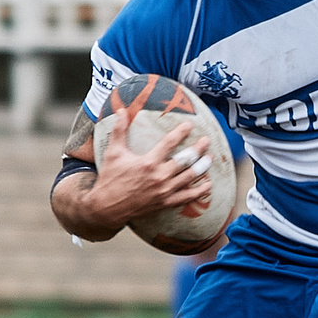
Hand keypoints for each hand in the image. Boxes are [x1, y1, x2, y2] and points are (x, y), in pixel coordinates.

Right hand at [90, 120, 213, 225]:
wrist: (106, 208)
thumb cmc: (110, 178)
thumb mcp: (113, 152)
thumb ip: (119, 130)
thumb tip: (122, 109)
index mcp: (148, 162)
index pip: (169, 143)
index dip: (181, 132)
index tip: (190, 125)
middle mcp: (159, 177)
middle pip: (185, 160)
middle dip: (198, 149)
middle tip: (206, 141)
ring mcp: (164, 191)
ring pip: (189, 177)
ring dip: (202, 167)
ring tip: (210, 158)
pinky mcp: (165, 203)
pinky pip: (187, 197)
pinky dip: (199, 191)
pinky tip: (208, 185)